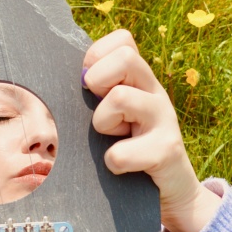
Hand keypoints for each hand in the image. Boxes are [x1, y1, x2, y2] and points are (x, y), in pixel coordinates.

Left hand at [83, 30, 220, 231]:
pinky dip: (113, 162)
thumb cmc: (131, 149)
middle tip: (99, 108)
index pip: (123, 40)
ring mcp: (164, 120)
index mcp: (141, 80)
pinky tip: (120, 166)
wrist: (172, 191)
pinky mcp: (167, 152)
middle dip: (99, 81)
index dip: (97, 56)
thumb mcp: (116, 116)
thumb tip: (59, 78)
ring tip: (111, 138)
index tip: (91, 86)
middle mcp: (155, 93)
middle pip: (126, 57)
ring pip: (121, 97)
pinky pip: (122, 153)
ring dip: (103, 123)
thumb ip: (97, 94)